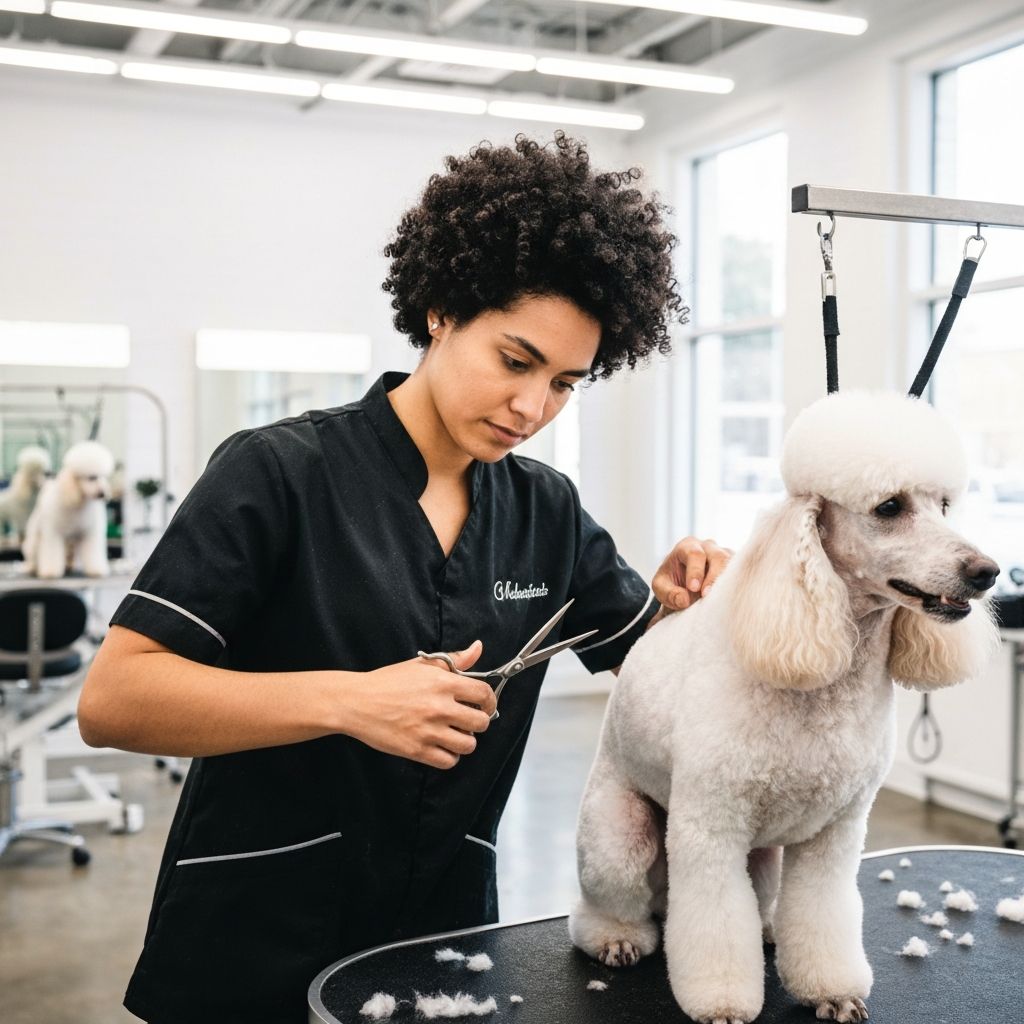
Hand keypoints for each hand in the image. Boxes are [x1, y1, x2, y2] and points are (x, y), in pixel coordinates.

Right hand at [339, 642, 496, 769]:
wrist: (357, 702)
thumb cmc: (387, 682)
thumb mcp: (422, 664)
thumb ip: (454, 659)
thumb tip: (477, 648)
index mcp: (443, 683)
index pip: (484, 693)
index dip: (490, 701)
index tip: (485, 705)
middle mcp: (439, 707)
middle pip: (481, 723)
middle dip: (478, 722)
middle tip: (467, 720)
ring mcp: (429, 731)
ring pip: (468, 745)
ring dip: (465, 741)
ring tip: (454, 734)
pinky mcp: (417, 751)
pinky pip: (449, 761)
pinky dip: (449, 757)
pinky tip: (441, 747)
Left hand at [652, 537, 732, 611]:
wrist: (684, 589)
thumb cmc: (671, 584)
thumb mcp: (661, 588)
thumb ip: (668, 593)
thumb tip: (684, 599)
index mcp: (687, 546)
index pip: (694, 554)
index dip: (695, 571)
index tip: (693, 588)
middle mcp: (707, 547)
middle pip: (718, 556)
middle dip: (713, 577)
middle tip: (705, 596)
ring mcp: (723, 554)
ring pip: (732, 564)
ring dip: (726, 582)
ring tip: (717, 599)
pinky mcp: (735, 566)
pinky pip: (741, 572)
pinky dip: (736, 584)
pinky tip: (729, 597)